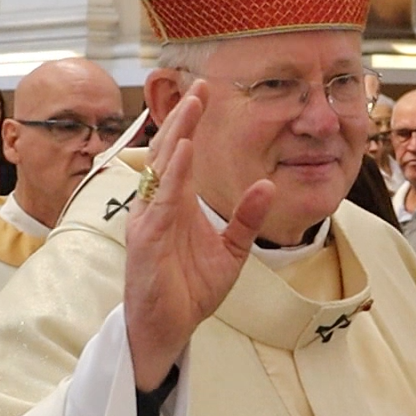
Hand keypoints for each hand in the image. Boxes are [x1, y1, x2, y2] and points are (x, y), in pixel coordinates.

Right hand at [123, 81, 274, 390]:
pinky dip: (174, 174)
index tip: (205, 92)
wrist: (169, 329)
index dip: (192, 124)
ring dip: (178, 135)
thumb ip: (248, 217)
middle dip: (184, 118)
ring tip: (193, 106)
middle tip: (200, 86)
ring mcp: (149, 219)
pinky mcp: (146, 239)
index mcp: (177, 205)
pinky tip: (186, 150)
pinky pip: (162, 200)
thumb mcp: (232, 249)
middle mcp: (159, 205)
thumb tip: (268, 183)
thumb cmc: (191, 289)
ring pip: (163, 168)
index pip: (183, 155)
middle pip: (170, 152)